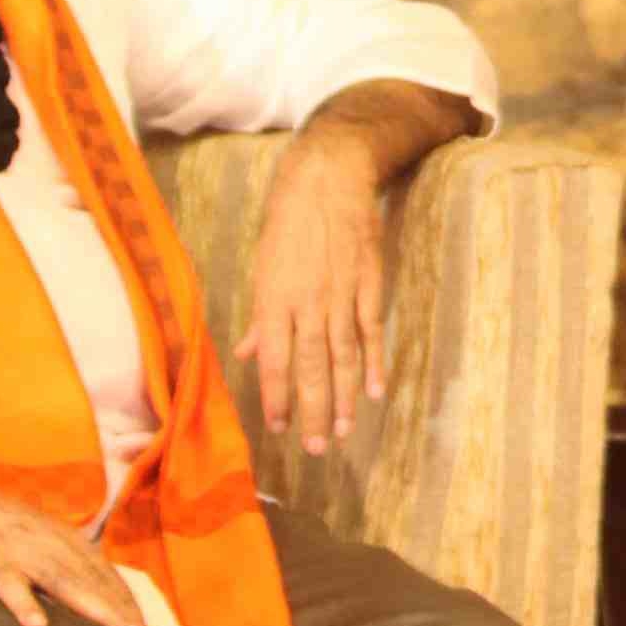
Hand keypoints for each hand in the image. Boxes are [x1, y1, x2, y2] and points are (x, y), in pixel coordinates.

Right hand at [0, 432, 167, 625]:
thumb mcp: (34, 541)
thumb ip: (62, 567)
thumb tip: (90, 601)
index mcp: (66, 542)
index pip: (109, 580)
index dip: (133, 613)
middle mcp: (52, 544)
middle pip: (97, 585)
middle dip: (128, 621)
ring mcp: (20, 550)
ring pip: (66, 582)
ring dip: (97, 610)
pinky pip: (7, 582)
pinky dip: (23, 601)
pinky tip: (37, 625)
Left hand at [243, 122, 393, 456]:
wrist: (328, 178)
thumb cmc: (287, 221)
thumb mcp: (262, 265)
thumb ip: (259, 315)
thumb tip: (248, 353)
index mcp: (275, 298)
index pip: (274, 358)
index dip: (277, 395)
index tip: (279, 427)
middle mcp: (308, 302)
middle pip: (311, 366)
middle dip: (314, 409)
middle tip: (318, 447)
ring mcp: (342, 294)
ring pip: (344, 356)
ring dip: (345, 396)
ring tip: (345, 431)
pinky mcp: (369, 284)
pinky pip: (371, 331)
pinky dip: (374, 362)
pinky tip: (376, 390)